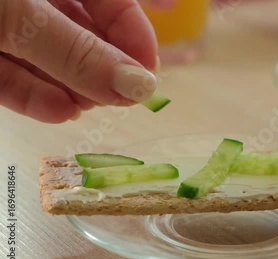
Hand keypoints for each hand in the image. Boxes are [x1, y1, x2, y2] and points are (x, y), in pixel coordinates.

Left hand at [0, 0, 157, 122]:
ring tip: (86, 108)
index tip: (148, 75)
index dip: (136, 36)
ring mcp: (7, 30)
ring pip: (51, 61)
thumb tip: (138, 86)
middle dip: (104, 70)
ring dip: (72, 89)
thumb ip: (76, 51)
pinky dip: (35, 97)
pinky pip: (15, 78)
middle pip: (85, 36)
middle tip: (120, 99)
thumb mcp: (20, 16)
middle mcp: (36, 3)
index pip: (113, 2)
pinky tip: (58, 112)